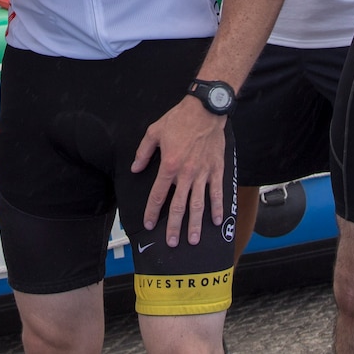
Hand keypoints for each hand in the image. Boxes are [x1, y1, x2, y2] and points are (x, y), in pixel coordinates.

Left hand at [132, 98, 227, 246]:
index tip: (149, 224)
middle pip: (178, 206)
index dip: (152, 212)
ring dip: (195, 224)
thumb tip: (136, 168)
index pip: (158, 195)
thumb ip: (143, 152)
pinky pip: (217, 193)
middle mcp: (185, 174)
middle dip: (173, 227)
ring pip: (198, 205)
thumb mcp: (154, 132)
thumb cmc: (179, 119)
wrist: (205, 110)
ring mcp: (203, 174)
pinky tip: (217, 221)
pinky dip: (217, 208)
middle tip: (171, 242)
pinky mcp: (216, 170)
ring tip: (193, 240)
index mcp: (168, 165)